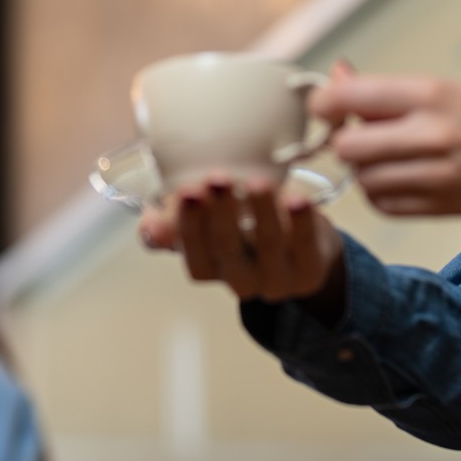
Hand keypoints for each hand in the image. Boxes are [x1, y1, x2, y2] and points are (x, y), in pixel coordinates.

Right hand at [138, 173, 346, 311]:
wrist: (303, 247)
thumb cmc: (245, 226)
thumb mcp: (207, 224)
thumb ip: (175, 224)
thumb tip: (148, 225)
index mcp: (211, 270)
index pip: (195, 257)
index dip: (189, 226)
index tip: (187, 190)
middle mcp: (242, 282)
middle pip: (228, 252)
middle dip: (220, 214)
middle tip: (216, 179)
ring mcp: (279, 281)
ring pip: (269, 249)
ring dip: (261, 213)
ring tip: (257, 183)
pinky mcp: (311, 271)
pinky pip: (307, 249)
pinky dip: (301, 224)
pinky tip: (296, 199)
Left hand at [311, 69, 460, 215]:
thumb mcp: (442, 86)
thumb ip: (384, 89)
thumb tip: (334, 76)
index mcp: (429, 92)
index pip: (346, 98)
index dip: (324, 104)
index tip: (327, 107)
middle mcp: (432, 133)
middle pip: (347, 148)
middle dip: (344, 143)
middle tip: (359, 137)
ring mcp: (438, 174)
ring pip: (363, 181)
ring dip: (364, 171)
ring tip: (385, 159)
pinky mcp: (444, 205)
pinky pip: (385, 206)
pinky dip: (381, 194)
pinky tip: (398, 179)